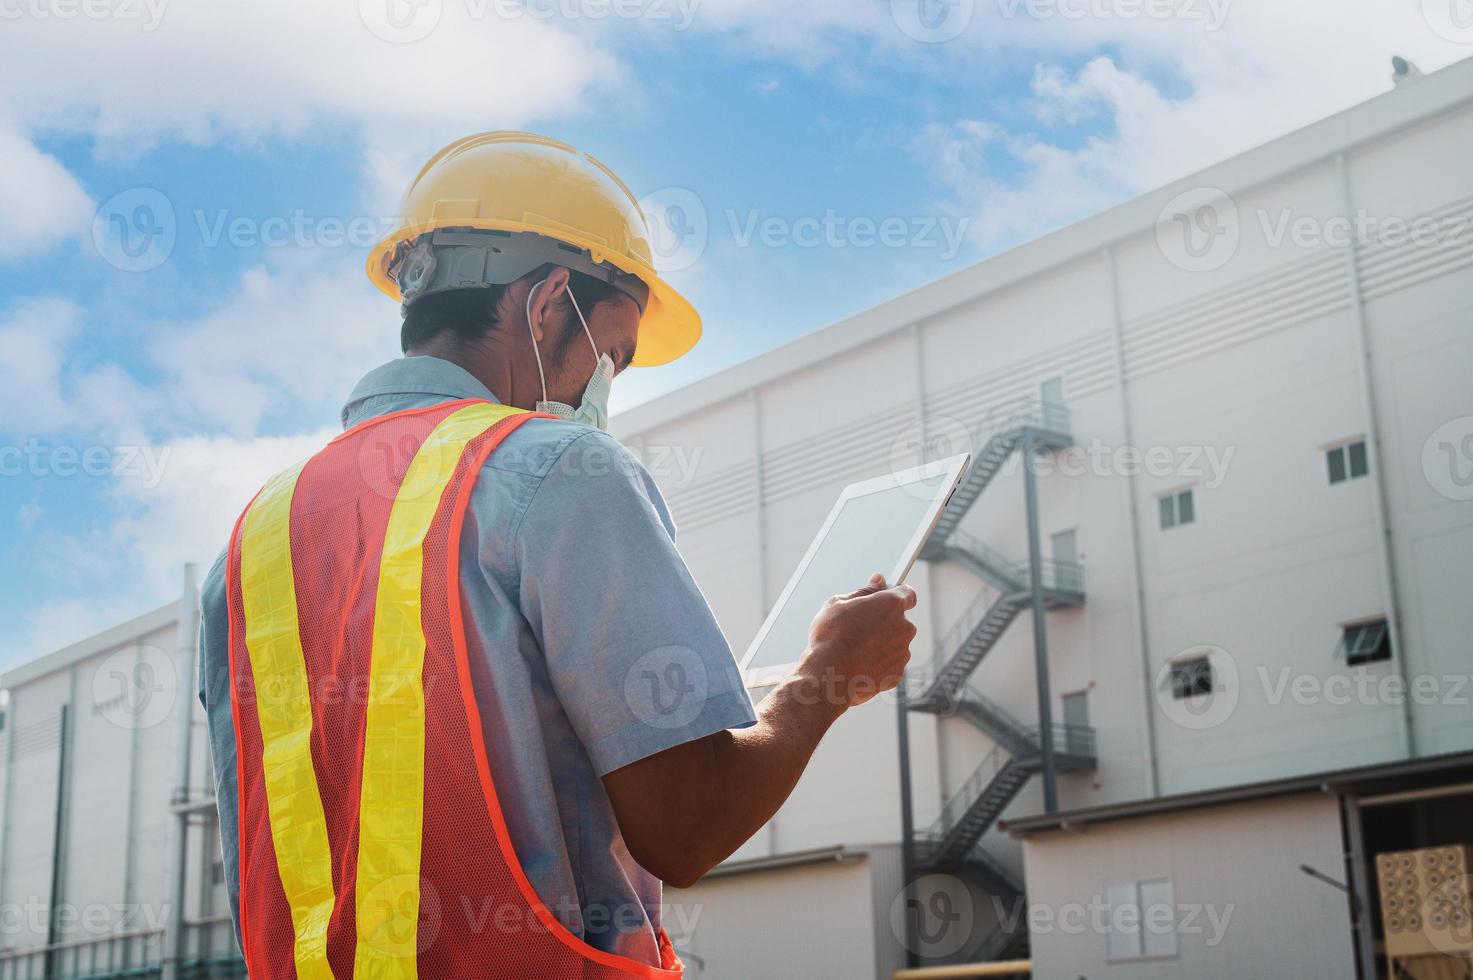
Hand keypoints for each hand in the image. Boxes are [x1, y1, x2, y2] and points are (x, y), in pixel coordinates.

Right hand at [795, 573, 917, 712]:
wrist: (828, 675)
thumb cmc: (830, 637)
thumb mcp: (838, 604)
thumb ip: (864, 591)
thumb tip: (877, 581)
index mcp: (892, 605)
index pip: (908, 594)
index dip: (897, 595)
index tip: (888, 599)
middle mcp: (904, 627)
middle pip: (900, 621)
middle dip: (885, 623)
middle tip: (861, 628)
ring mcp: (902, 652)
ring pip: (895, 644)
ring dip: (882, 645)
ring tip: (856, 650)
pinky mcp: (897, 673)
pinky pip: (891, 664)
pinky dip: (879, 664)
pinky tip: (860, 664)